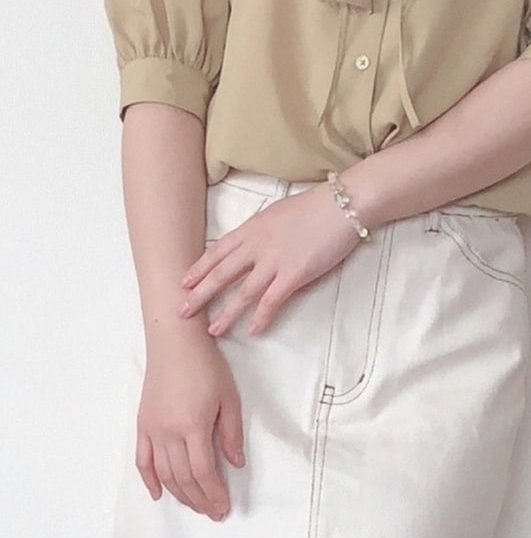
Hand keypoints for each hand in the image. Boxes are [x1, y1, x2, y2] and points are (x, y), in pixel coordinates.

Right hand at [136, 337, 244, 518]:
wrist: (174, 343)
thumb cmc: (205, 366)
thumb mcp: (228, 399)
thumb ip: (231, 434)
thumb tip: (235, 463)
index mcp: (193, 426)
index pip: (203, 472)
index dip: (213, 493)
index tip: (223, 507)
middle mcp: (168, 432)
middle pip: (183, 477)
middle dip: (199, 499)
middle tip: (212, 512)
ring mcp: (152, 430)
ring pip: (164, 473)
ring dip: (179, 494)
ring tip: (195, 506)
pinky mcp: (142, 424)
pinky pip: (142, 459)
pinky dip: (149, 480)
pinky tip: (158, 494)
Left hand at [177, 184, 361, 336]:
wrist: (340, 206)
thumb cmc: (314, 207)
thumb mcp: (277, 213)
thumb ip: (262, 231)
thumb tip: (254, 246)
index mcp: (251, 229)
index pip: (217, 252)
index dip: (199, 269)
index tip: (184, 283)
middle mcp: (257, 246)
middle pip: (222, 274)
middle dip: (200, 295)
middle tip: (182, 311)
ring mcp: (274, 261)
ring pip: (243, 292)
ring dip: (226, 314)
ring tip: (213, 331)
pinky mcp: (294, 275)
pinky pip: (272, 300)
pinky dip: (261, 317)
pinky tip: (252, 330)